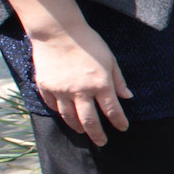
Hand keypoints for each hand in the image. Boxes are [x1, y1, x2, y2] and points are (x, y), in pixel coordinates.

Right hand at [29, 25, 130, 145]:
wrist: (58, 30)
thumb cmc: (88, 42)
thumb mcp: (110, 59)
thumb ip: (118, 80)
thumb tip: (128, 97)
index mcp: (100, 84)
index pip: (112, 111)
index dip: (119, 122)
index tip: (123, 128)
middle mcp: (81, 91)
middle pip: (90, 121)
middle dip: (98, 135)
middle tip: (102, 142)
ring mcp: (61, 90)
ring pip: (70, 117)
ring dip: (78, 127)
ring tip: (83, 132)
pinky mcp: (46, 87)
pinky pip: (53, 106)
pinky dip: (60, 113)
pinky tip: (66, 116)